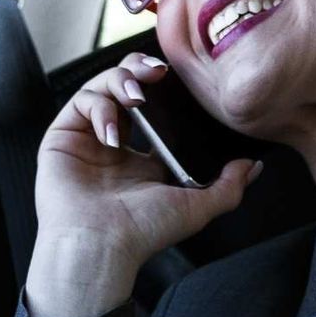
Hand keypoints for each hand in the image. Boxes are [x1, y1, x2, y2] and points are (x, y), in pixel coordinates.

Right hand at [25, 52, 259, 316]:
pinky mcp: (62, 137)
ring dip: (121, 81)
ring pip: (101, 87)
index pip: (154, 107)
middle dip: (140, 69)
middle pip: (124, 86)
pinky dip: (99, 107)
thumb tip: (253, 167)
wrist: (100, 247)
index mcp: (142, 158)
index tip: (178, 78)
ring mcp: (86, 138)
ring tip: (137, 97)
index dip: (164, 88)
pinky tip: (113, 131)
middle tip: (158, 72)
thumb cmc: (142, 233)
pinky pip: (80, 103)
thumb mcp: (196, 207)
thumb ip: (228, 186)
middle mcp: (113, 144)